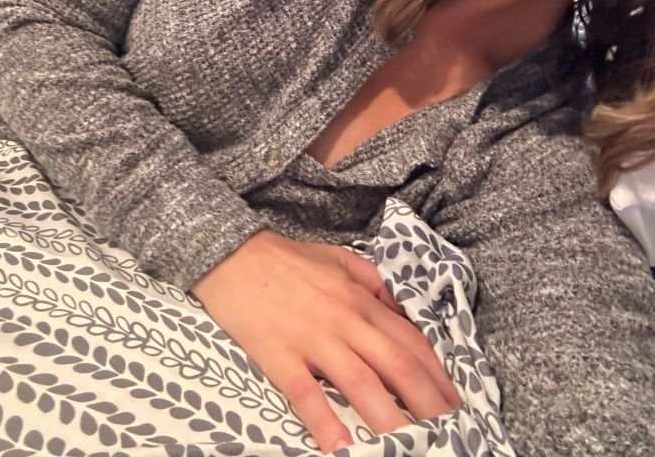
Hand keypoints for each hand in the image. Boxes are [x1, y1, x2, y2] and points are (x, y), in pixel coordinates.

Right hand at [192, 230, 460, 453]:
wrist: (232, 254)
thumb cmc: (287, 259)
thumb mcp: (339, 259)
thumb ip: (374, 283)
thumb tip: (402, 309)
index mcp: (360, 299)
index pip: (410, 340)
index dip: (438, 374)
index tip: (458, 404)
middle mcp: (344, 320)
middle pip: (397, 366)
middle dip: (429, 404)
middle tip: (452, 435)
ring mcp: (312, 339)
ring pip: (360, 383)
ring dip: (389, 420)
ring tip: (412, 448)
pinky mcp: (279, 355)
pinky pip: (305, 393)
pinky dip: (324, 421)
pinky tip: (340, 447)